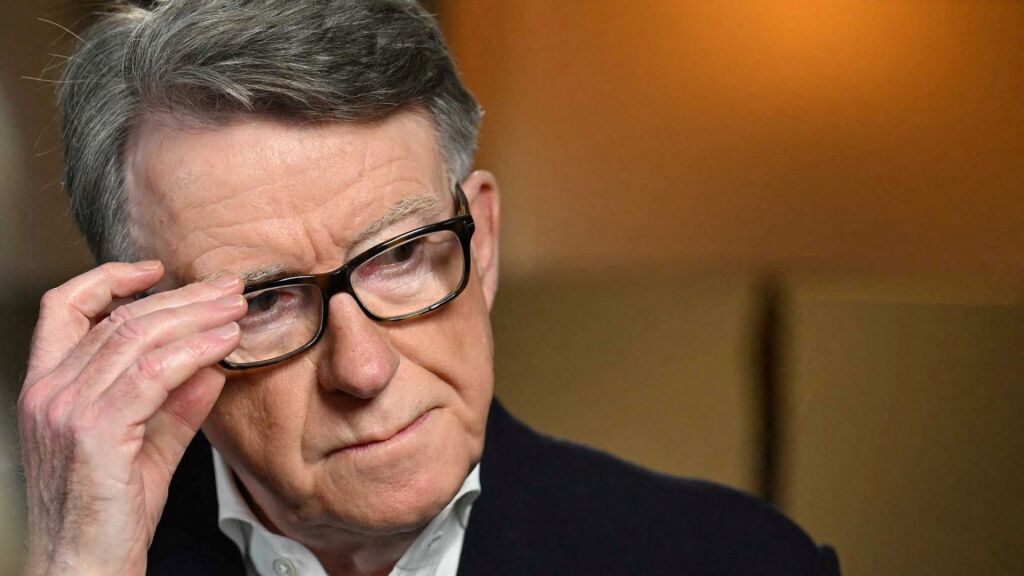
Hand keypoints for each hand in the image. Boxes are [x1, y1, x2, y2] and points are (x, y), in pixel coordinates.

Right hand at [17, 261, 246, 575]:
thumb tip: (211, 363)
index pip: (63, 308)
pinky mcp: (95, 430)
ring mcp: (66, 408)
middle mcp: (49, 391)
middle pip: (119, 317)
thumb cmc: (110, 517)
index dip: (108, 278)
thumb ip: (176, 404)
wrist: (82, 570)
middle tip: (228, 289)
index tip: (156, 270)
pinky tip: (225, 344)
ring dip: (196, 316)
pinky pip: (154, 373)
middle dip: (181, 297)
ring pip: (138, 336)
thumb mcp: (147, 448)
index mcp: (48, 388)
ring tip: (236, 309)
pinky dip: (194, 351)